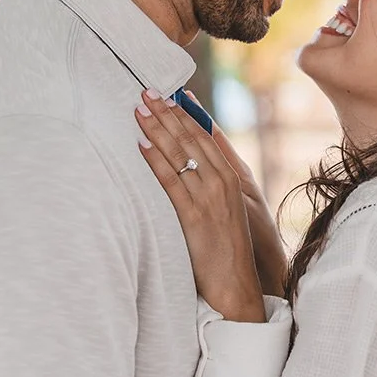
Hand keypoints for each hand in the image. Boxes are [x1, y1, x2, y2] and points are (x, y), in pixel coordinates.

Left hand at [136, 94, 266, 322]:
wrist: (237, 285)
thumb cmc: (227, 250)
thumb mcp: (227, 212)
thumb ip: (211, 186)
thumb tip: (190, 165)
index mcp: (232, 179)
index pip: (205, 137)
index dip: (185, 114)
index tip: (169, 94)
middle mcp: (223, 183)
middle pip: (191, 139)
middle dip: (167, 113)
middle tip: (146, 91)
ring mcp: (210, 198)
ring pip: (180, 154)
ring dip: (157, 128)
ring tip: (139, 109)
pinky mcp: (194, 216)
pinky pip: (171, 181)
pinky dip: (155, 160)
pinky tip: (141, 144)